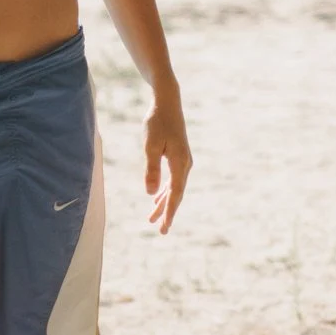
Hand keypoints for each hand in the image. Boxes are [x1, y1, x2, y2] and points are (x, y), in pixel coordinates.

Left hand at [143, 89, 190, 233]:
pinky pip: (173, 180)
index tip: (164, 228)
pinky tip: (157, 199)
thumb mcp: (150, 146)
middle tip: (161, 231)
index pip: (175, 194)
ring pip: (174, 188)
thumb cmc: (157, 123)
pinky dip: (165, 191)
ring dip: (164, 203)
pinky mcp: (178, 157)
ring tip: (153, 219)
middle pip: (176, 194)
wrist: (168, 103)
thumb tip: (150, 194)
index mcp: (180, 164)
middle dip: (168, 212)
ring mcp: (183, 161)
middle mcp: (185, 165)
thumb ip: (151, 169)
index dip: (169, 212)